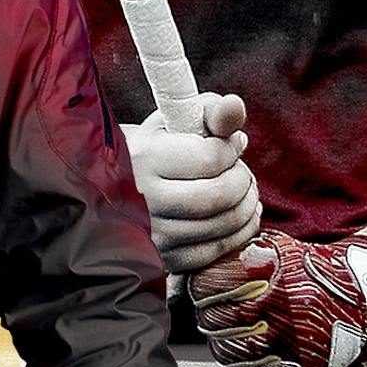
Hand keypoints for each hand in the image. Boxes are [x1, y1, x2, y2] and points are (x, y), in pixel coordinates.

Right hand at [122, 93, 260, 273]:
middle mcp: (144, 200)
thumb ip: (212, 110)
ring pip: (222, 225)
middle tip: (240, 170)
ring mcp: (153, 234)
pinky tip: (239, 214)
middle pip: (219, 196)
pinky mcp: (164, 259)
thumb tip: (235, 108)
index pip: (210, 158)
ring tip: (242, 189)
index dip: (232, 149)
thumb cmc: (159, 145)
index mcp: (145, 158)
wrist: (120, 185)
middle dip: (243, 180)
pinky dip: (239, 232)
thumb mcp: (178, 119)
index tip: (234, 143)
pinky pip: (215, 252)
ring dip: (246, 205)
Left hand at [188, 228, 366, 366]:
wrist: (363, 298)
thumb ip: (241, 257)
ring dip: (224, 344)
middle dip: (212, 318)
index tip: (207, 292)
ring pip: (224, 351)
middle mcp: (275, 306)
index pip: (206, 285)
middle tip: (221, 315)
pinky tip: (245, 360)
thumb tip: (202, 271)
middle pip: (212, 320)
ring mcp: (284, 341)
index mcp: (268, 272)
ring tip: (237, 335)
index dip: (203, 290)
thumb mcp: (280, 249)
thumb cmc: (318, 273)